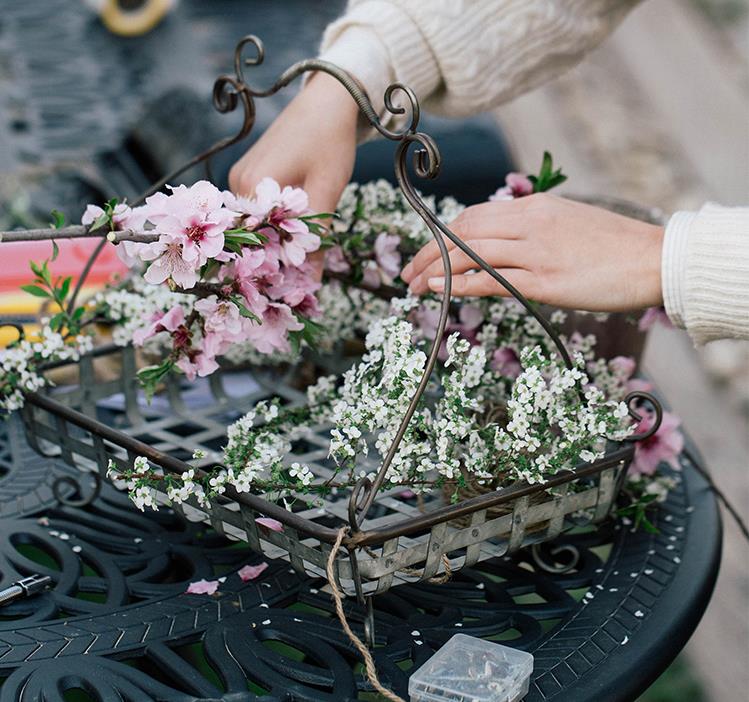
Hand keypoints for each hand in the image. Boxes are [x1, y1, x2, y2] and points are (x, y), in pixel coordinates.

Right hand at [228, 73, 358, 272]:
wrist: (326, 101)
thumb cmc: (330, 141)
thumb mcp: (328, 190)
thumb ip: (316, 237)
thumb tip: (310, 281)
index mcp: (253, 186)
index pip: (251, 243)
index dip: (269, 269)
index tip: (288, 290)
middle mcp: (237, 184)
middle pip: (249, 236)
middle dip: (271, 260)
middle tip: (296, 282)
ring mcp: (239, 178)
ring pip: (252, 225)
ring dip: (273, 243)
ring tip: (297, 261)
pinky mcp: (247, 174)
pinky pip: (255, 211)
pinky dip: (272, 226)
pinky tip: (291, 236)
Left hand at [401, 193, 664, 311]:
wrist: (653, 260)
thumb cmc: (613, 246)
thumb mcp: (567, 223)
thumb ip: (531, 229)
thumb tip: (501, 245)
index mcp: (534, 207)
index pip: (473, 216)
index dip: (442, 235)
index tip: (426, 252)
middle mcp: (529, 223)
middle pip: (462, 231)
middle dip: (428, 251)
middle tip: (407, 271)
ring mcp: (535, 251)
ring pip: (469, 253)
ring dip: (434, 269)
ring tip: (413, 286)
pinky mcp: (544, 281)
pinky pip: (490, 280)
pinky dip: (458, 284)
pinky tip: (437, 291)